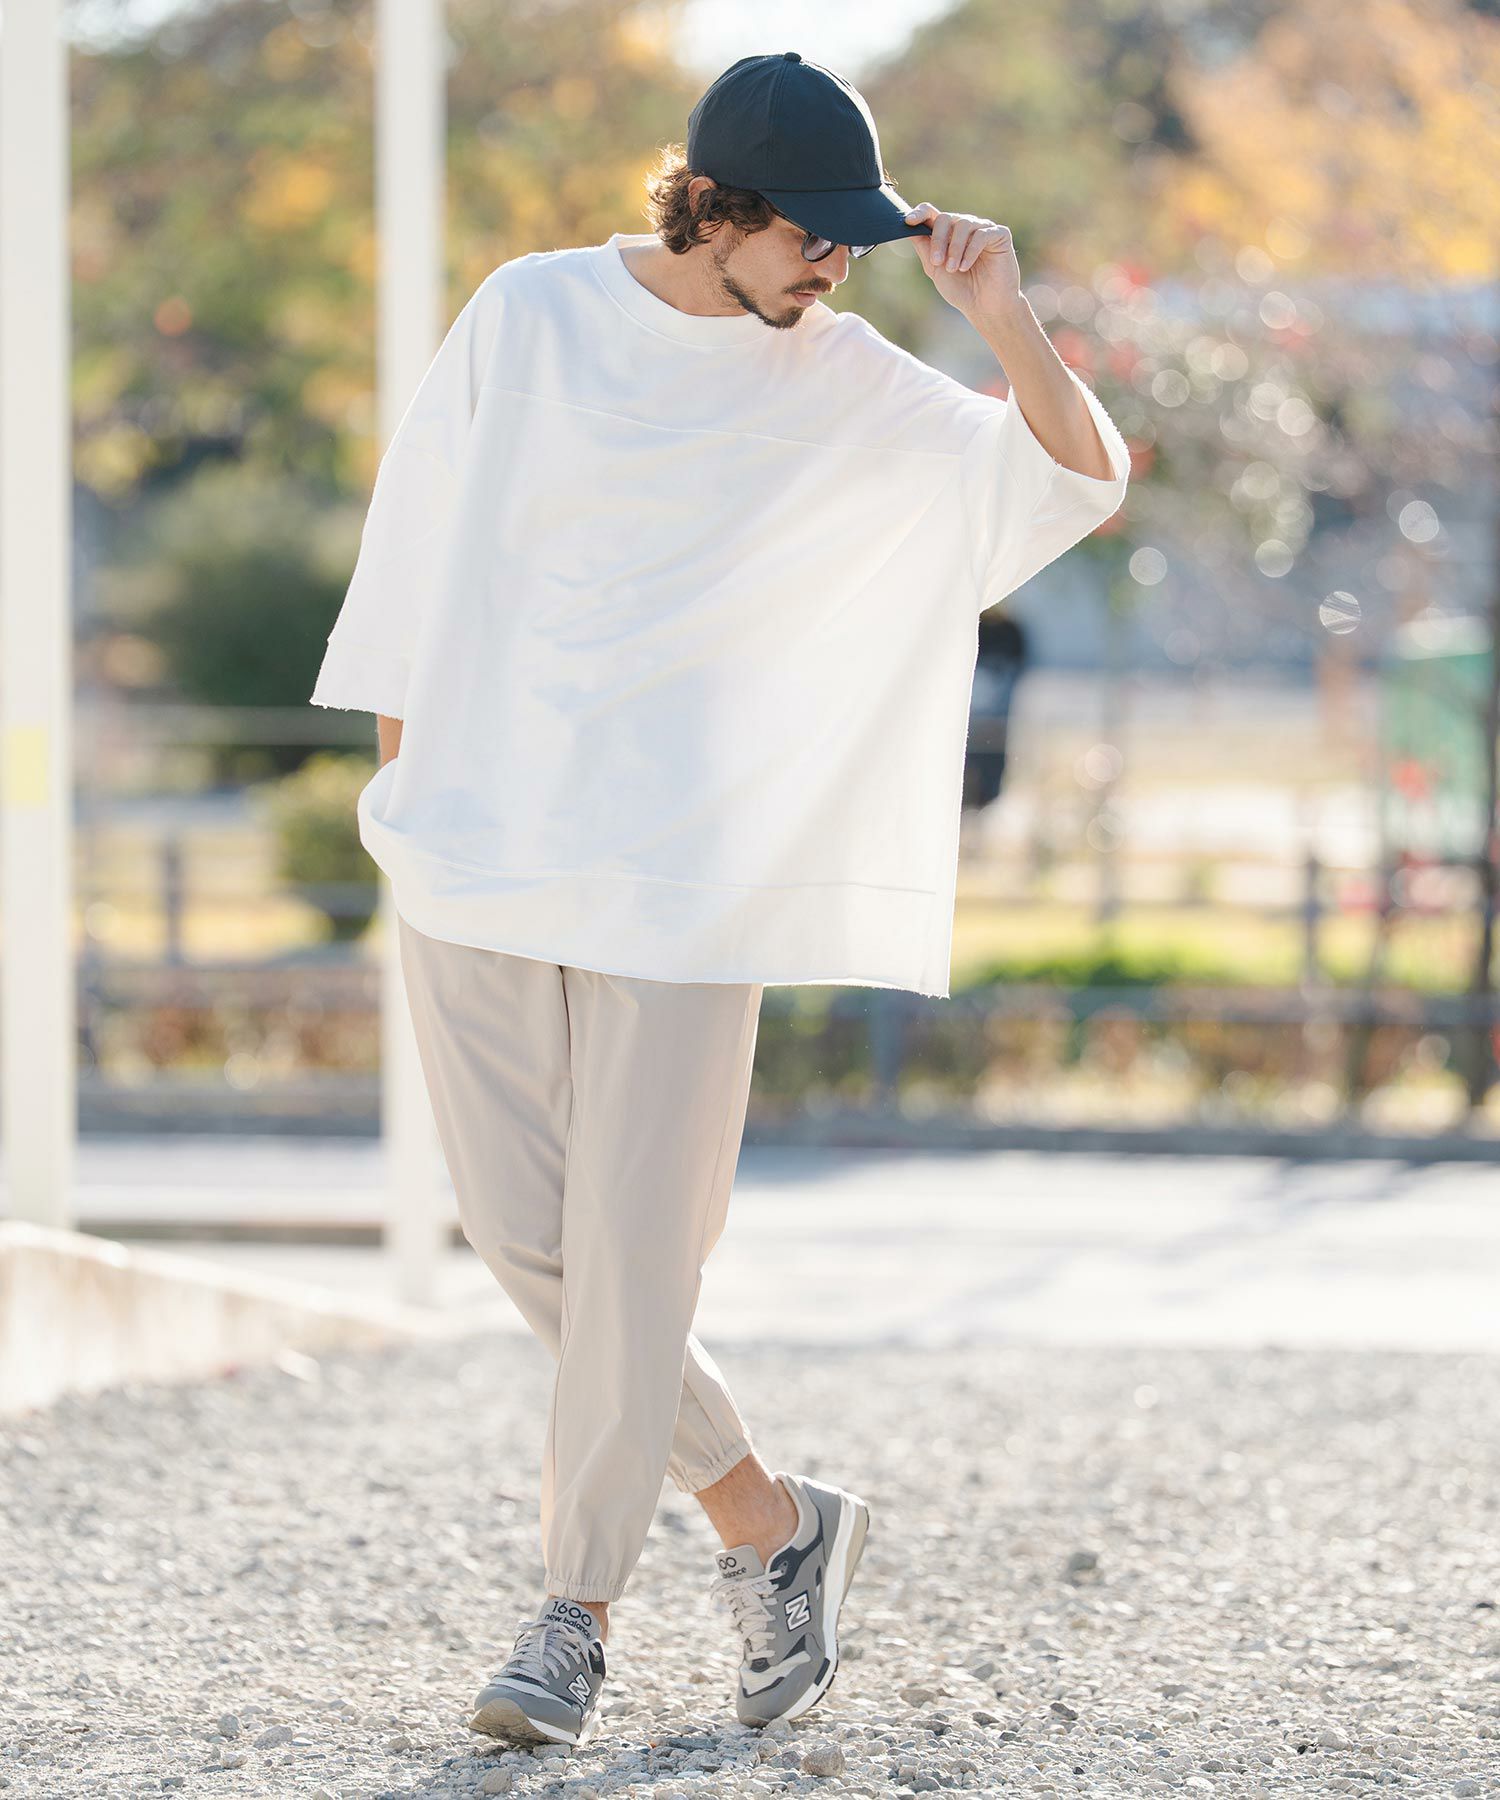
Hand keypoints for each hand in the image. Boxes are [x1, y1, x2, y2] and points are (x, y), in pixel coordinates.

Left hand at [902, 202, 1020, 318]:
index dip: (920, 213)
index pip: (932, 214)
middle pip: (945, 218)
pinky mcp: (1000, 235)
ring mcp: (983, 229)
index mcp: (948, 234)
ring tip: (954, 269)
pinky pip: (981, 234)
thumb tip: (909, 228)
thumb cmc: (961, 290)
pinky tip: (966, 267)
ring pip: (963, 224)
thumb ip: (925, 248)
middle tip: (937, 262)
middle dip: (938, 240)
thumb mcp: (935, 269)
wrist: (985, 307)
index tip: (909, 221)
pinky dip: (971, 250)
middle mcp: (965, 227)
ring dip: (955, 248)